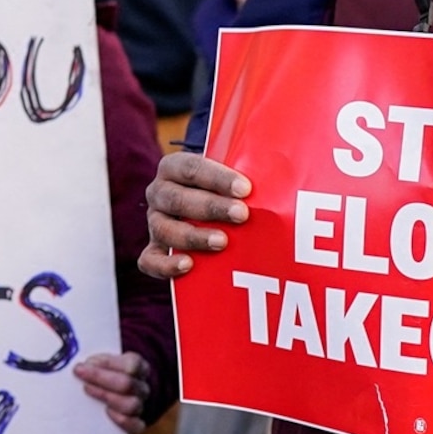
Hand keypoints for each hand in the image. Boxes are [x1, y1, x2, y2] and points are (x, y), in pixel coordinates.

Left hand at [75, 351, 154, 433]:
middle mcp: (142, 388)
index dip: (107, 363)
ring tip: (87, 389)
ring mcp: (141, 407)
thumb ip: (97, 362)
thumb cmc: (107, 374)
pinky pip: (135, 425)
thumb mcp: (105, 362)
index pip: (131, 365)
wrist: (119, 393)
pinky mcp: (137, 424)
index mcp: (140, 367)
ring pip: (131, 405)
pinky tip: (106, 412)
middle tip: (79, 373)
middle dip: (99, 377)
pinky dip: (121, 420)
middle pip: (127, 384)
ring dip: (106, 396)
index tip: (85, 363)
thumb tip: (84, 365)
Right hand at [139, 149, 251, 281]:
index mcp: (173, 168)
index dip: (217, 178)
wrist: (208, 211)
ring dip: (193, 236)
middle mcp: (160, 194)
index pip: (190, 168)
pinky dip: (166, 265)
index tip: (245, 189)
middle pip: (176, 198)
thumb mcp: (234, 175)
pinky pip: (150, 261)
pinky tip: (188, 265)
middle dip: (210, 207)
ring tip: (222, 242)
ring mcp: (155, 223)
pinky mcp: (154, 252)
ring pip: (163, 229)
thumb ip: (251, 170)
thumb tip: (282, 175)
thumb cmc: (226, 191)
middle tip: (241, 214)